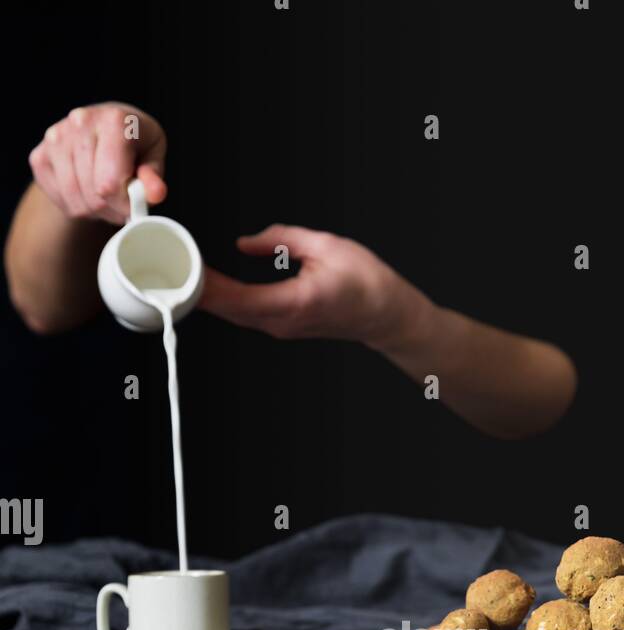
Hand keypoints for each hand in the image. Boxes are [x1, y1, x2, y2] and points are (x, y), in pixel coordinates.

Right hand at [28, 102, 166, 224]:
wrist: (102, 128)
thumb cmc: (133, 143)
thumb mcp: (153, 154)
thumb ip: (154, 176)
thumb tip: (155, 193)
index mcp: (113, 120)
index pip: (110, 183)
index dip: (124, 203)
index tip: (133, 202)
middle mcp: (80, 123)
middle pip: (93, 195)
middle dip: (111, 207)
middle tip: (120, 200)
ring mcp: (55, 138)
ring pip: (76, 201)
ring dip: (94, 210)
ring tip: (106, 196)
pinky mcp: (40, 155)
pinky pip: (60, 200)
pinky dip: (76, 206)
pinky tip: (87, 191)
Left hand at [200, 226, 428, 346]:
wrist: (385, 314)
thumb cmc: (366, 284)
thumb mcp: (326, 245)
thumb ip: (280, 240)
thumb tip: (245, 243)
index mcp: (293, 303)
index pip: (237, 298)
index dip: (205, 286)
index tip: (184, 268)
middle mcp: (282, 322)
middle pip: (226, 311)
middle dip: (196, 290)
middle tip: (171, 265)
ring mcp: (280, 327)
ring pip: (232, 315)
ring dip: (206, 296)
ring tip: (183, 273)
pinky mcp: (281, 325)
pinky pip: (244, 314)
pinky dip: (223, 300)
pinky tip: (209, 286)